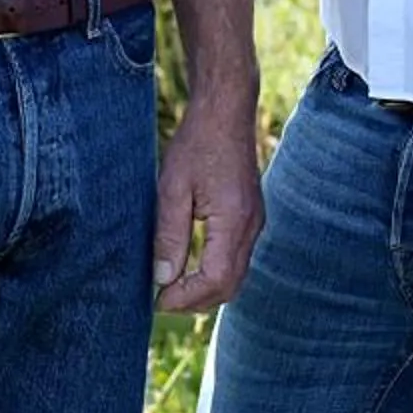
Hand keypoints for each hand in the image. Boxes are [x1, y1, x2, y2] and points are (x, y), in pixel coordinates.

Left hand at [152, 95, 262, 312]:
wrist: (226, 112)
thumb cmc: (197, 143)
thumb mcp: (172, 187)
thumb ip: (169, 235)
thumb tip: (163, 278)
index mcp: (234, 220)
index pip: (216, 279)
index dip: (186, 297)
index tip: (158, 299)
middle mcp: (251, 227)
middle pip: (230, 286)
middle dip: (196, 301)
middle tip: (162, 301)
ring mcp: (255, 223)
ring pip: (236, 276)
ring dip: (206, 290)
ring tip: (172, 289)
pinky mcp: (251, 218)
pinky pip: (237, 259)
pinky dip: (216, 274)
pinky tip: (191, 269)